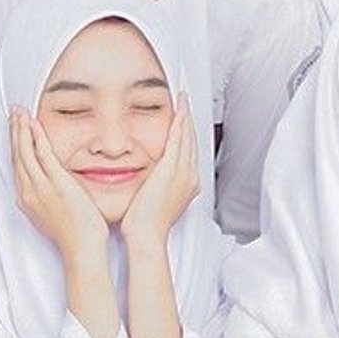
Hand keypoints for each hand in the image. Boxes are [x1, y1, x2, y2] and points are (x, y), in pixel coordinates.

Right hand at [10, 104, 110, 271]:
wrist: (82, 249)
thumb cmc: (73, 235)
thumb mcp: (51, 214)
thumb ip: (47, 197)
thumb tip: (50, 187)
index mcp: (28, 199)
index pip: (17, 165)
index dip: (14, 144)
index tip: (15, 128)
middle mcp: (29, 192)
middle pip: (17, 155)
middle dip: (14, 131)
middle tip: (14, 113)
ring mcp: (41, 187)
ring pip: (25, 152)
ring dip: (21, 129)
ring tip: (20, 113)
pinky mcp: (56, 183)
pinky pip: (42, 154)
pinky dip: (36, 137)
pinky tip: (34, 124)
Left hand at [120, 94, 199, 254]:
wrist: (146, 236)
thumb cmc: (146, 225)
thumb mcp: (156, 200)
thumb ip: (157, 185)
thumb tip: (149, 177)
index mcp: (188, 184)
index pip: (189, 151)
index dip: (188, 132)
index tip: (184, 117)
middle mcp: (190, 177)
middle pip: (192, 141)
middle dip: (189, 120)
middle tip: (186, 102)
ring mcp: (183, 173)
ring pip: (187, 137)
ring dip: (186, 116)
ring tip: (183, 100)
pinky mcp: (171, 169)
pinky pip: (178, 139)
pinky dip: (180, 122)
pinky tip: (179, 109)